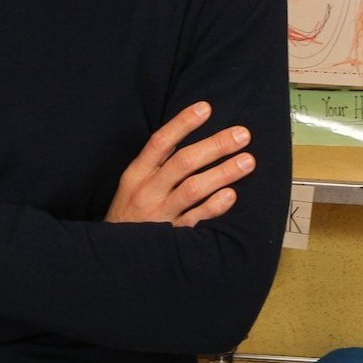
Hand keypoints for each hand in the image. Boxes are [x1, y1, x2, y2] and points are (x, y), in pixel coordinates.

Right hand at [105, 101, 254, 226]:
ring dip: (223, 172)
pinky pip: (196, 219)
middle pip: (184, 162)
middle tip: (242, 134)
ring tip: (247, 160)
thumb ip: (156, 161)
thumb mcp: (133, 182)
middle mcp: (148, 191)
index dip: (183, 123)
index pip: (160, 142)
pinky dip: (214, 206)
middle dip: (215, 145)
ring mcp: (161, 214)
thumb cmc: (129, 211)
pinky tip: (231, 195)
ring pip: (193, 188)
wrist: (114, 254)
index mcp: (137, 173)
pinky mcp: (172, 236)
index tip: (206, 108)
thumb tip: (184, 132)